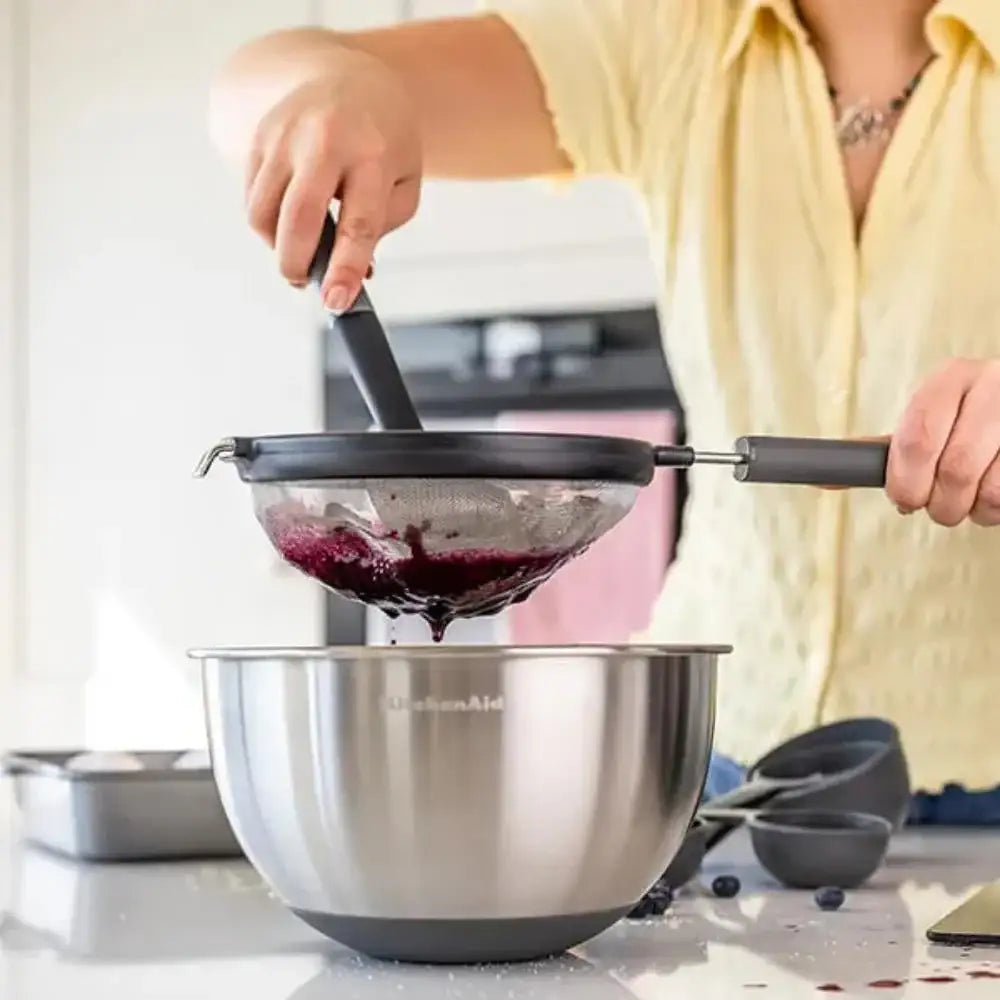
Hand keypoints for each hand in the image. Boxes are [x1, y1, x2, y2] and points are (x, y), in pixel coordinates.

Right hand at [236, 43, 421, 310]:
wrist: (349, 78)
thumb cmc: (383, 139)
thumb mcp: (405, 180)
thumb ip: (383, 225)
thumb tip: (352, 271)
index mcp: (372, 154)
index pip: (357, 224)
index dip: (344, 269)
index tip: (335, 301)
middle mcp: (324, 140)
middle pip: (298, 219)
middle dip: (297, 264)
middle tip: (305, 282)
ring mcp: (285, 135)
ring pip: (263, 213)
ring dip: (277, 246)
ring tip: (299, 250)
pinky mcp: (259, 138)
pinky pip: (252, 199)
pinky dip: (267, 224)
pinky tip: (288, 220)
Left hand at [886, 358, 999, 526]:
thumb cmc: (965, 424)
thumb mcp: (929, 423)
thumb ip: (884, 451)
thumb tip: (822, 476)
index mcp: (952, 378)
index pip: (917, 438)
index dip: (905, 481)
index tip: (904, 500)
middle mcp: (994, 385)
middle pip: (955, 469)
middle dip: (939, 504)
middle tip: (938, 508)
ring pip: (992, 490)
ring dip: (973, 511)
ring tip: (969, 502)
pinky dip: (997, 511)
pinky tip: (992, 497)